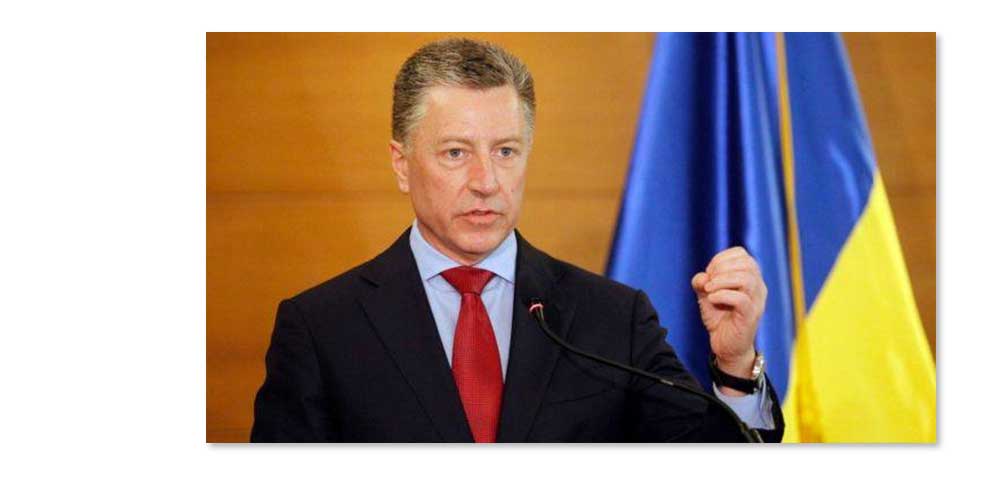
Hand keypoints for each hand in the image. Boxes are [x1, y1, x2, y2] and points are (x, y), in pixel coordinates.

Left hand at [690, 247, 766, 378]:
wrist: (725, 346)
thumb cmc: (719, 318)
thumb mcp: (706, 295)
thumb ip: (702, 281)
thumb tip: (703, 277)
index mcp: (750, 277)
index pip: (742, 254)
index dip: (721, 259)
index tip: (709, 273)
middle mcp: (758, 287)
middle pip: (747, 263)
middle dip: (722, 268)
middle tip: (709, 282)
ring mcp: (757, 301)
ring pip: (747, 279)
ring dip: (722, 280)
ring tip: (709, 290)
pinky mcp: (751, 316)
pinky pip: (741, 299)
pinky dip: (723, 295)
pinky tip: (712, 300)